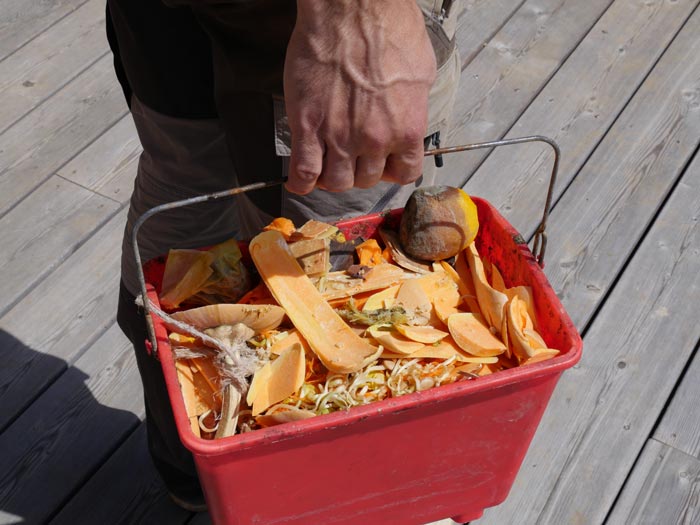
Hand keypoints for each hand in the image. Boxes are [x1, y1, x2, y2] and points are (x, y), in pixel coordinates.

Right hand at [283, 0, 436, 194]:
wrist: (352, 9)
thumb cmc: (388, 29)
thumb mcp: (420, 71)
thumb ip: (413, 105)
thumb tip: (406, 113)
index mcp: (406, 128)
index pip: (404, 173)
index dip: (392, 171)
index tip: (383, 165)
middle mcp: (375, 139)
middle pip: (366, 180)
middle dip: (359, 171)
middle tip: (351, 157)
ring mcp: (340, 136)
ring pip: (335, 182)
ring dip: (331, 177)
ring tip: (326, 163)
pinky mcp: (308, 126)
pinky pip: (304, 171)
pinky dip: (300, 181)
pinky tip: (299, 178)